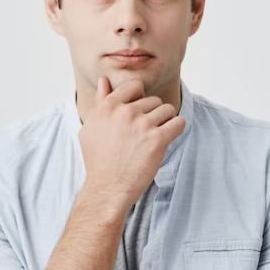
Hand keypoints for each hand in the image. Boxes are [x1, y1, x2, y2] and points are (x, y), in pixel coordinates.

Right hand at [78, 76, 185, 210]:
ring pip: (168, 109)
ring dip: (165, 122)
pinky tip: (166, 139)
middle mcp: (125, 112)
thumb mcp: (91, 128)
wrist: (107, 188)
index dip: (139, 98)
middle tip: (142, 135)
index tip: (138, 114)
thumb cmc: (98, 160)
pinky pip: (178, 123)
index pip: (134, 86)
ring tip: (153, 138)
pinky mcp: (157, 139)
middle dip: (152, 114)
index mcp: (108, 106)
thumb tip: (104, 81)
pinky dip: (176, 129)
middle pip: (153, 100)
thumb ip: (100, 102)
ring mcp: (142, 125)